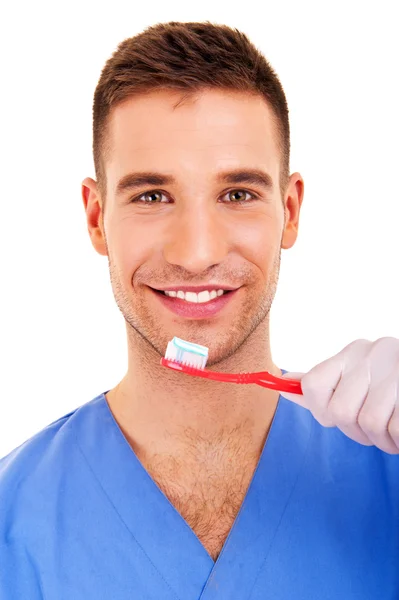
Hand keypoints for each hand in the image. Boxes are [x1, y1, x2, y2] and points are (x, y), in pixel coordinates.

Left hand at [279, 337, 398, 453]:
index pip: (313, 385)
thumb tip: (283, 386)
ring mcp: (395, 369)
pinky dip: (398, 440)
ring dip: (381, 441)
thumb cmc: (390, 383)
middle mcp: (371, 355)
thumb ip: (322, 384)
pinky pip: (395, 429)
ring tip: (391, 434)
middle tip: (372, 431)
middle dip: (355, 432)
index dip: (320, 411)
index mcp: (351, 353)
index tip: (335, 418)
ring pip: (369, 423)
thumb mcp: (356, 376)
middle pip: (340, 412)